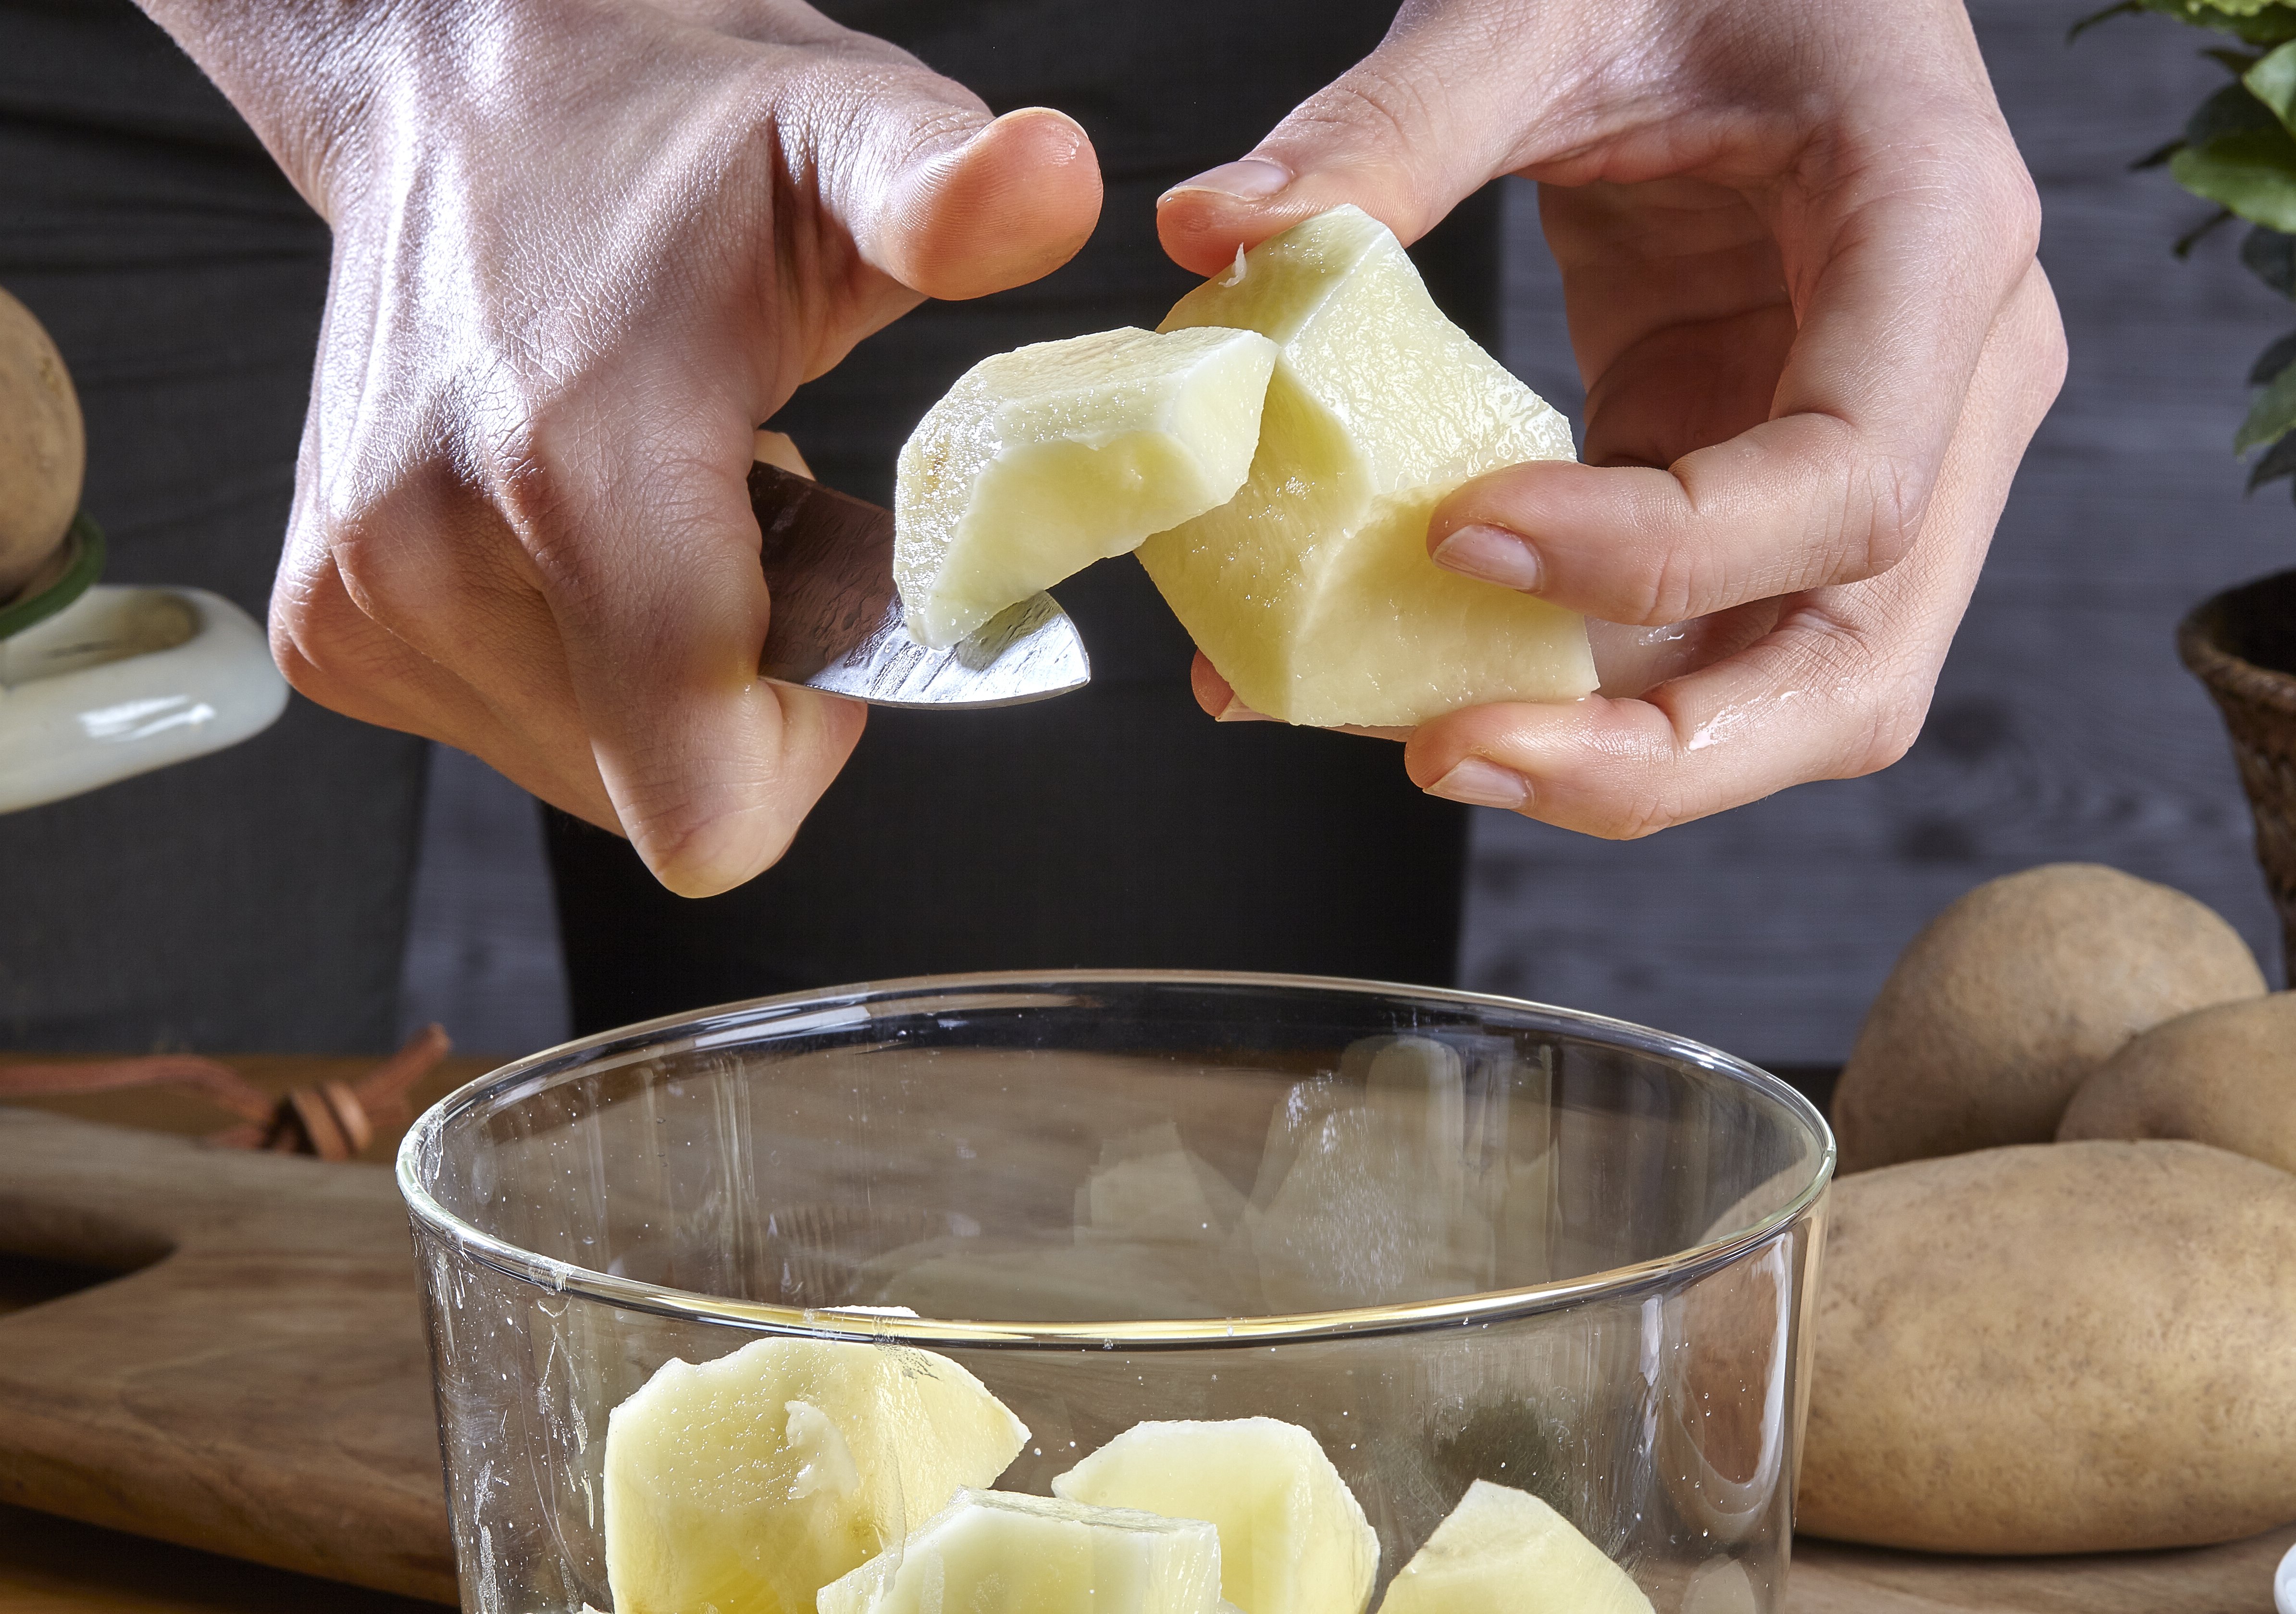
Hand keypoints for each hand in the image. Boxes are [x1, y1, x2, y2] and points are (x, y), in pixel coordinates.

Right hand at [142, 0, 1099, 892]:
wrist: (460, 92)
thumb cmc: (673, 135)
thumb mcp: (844, 136)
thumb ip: (944, 192)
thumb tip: (1056, 181)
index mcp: (574, 471)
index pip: (707, 800)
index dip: (807, 748)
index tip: (832, 608)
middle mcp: (429, 560)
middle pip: (664, 798)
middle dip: (740, 691)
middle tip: (746, 517)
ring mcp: (360, 606)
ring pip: (593, 774)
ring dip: (659, 671)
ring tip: (659, 500)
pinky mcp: (327, 630)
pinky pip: (518, 734)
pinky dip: (581, 660)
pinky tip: (583, 520)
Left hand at [1160, 0, 2063, 837]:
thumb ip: (1400, 118)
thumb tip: (1215, 230)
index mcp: (1939, 243)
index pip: (1850, 483)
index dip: (1661, 550)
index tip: (1460, 528)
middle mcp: (1941, 384)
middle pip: (1850, 667)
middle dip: (1658, 752)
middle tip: (1450, 749)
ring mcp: (1851, 451)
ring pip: (1769, 688)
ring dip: (1592, 743)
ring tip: (1404, 734)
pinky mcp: (1748, 479)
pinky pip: (1674, 625)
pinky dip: (1553, 668)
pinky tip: (1408, 661)